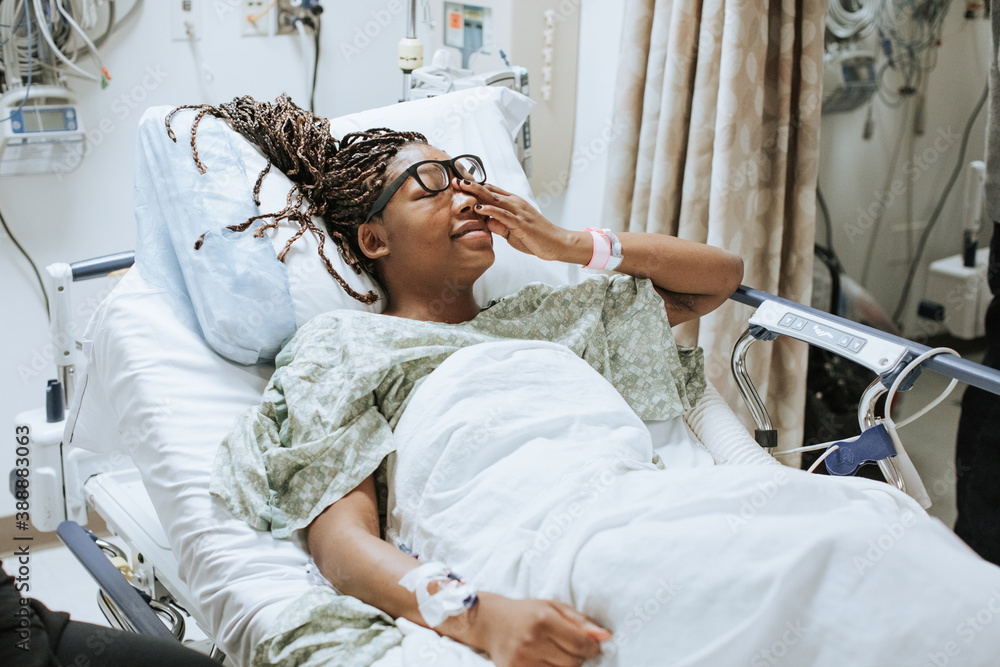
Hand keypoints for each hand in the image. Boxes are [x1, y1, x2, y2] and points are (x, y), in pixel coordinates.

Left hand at [459, 180, 573, 261]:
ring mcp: (518, 212)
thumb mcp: (512, 232)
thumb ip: (499, 225)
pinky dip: (490, 210)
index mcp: (513, 203)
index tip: (459, 184)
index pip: (491, 191)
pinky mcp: (521, 223)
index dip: (475, 187)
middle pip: (490, 191)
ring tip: (462, 187)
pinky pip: (503, 214)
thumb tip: (486, 221)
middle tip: (455, 181)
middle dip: (471, 185)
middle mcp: (515, 203)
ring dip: (477, 192)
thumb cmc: (535, 238)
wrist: (556, 243)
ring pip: (495, 198)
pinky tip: (479, 207)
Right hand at [471, 593, 611, 666]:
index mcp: (544, 620)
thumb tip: (607, 637)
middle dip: (577, 657)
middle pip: (574, 662)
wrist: (491, 623)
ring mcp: (523, 661)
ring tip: (553, 652)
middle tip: (567, 647)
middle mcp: (532, 641)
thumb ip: (581, 621)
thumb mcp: (553, 607)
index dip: (592, 647)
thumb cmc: (526, 613)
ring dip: (564, 666)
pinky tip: (544, 661)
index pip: (582, 644)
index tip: (590, 646)